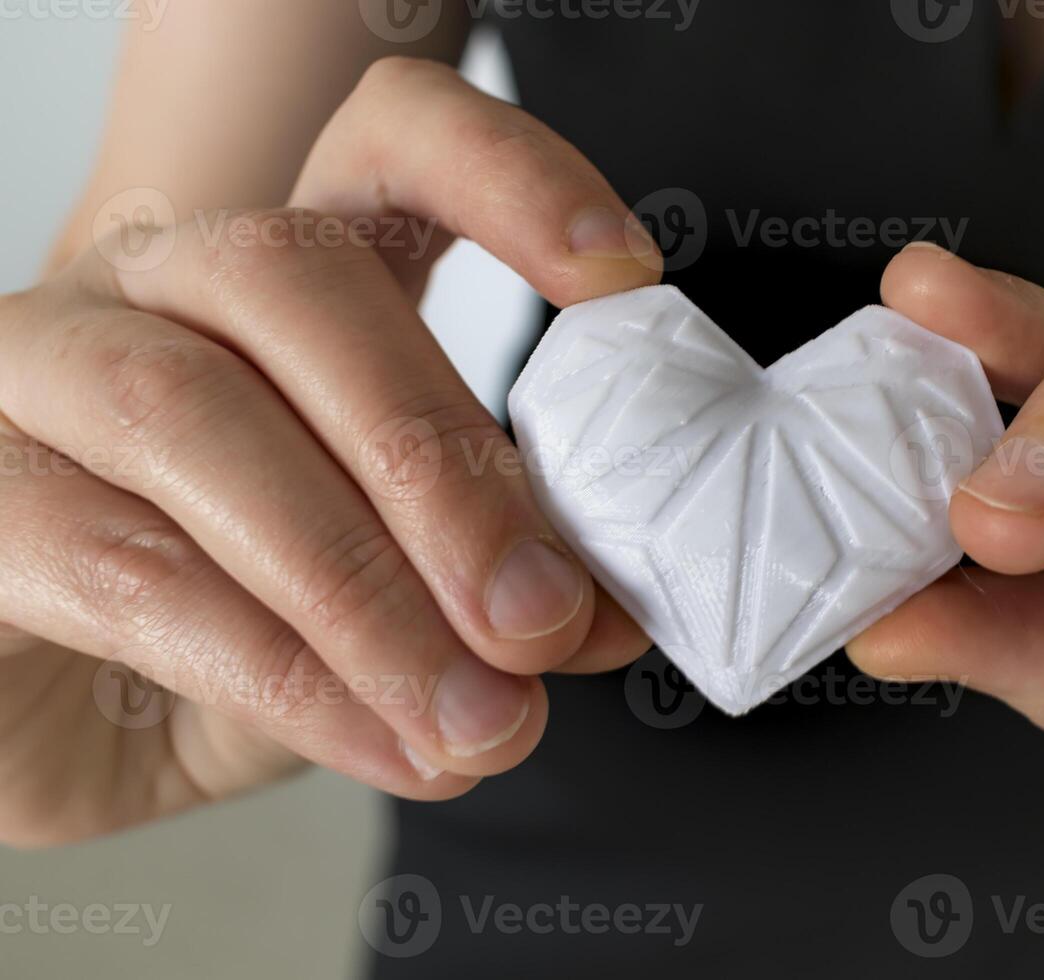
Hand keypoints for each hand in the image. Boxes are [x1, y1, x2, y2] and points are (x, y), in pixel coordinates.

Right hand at [0, 58, 656, 846]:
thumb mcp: (385, 602)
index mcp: (285, 281)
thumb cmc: (225, 629)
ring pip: (192, 410)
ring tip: (476, 717)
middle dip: (441, 462)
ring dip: (365, 587)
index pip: (385, 144)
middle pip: (295, 276)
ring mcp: (37, 367)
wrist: (44, 725)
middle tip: (542, 617)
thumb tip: (602, 614)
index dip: (505, 175)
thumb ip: (482, 585)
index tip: (622, 277)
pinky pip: (119, 562)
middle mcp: (154, 288)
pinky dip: (276, 667)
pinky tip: (376, 737)